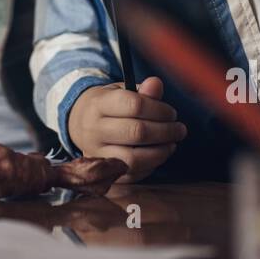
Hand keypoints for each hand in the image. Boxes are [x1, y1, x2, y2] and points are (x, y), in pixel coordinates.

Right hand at [67, 76, 186, 182]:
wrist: (79, 124)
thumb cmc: (108, 106)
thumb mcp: (121, 91)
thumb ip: (142, 90)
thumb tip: (157, 84)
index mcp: (98, 104)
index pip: (134, 105)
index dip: (159, 110)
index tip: (171, 113)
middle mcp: (94, 130)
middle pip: (137, 132)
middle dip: (165, 131)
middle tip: (179, 129)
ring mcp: (97, 153)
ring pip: (134, 158)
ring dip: (161, 152)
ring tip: (172, 143)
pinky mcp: (104, 172)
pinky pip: (133, 174)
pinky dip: (152, 165)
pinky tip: (159, 154)